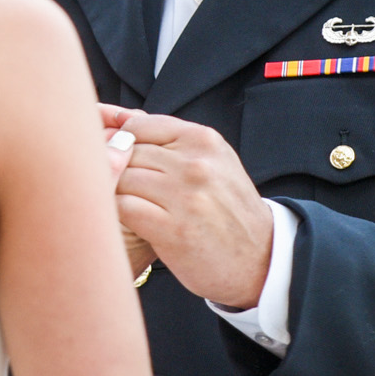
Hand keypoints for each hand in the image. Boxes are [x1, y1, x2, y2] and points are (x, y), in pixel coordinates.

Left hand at [106, 108, 272, 308]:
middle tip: (115, 187)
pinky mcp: (171, 229)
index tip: (120, 162)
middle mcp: (195, 163)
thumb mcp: (211, 162)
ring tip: (120, 204)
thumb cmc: (226, 209)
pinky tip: (124, 221)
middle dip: (114, 169)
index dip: (120, 144)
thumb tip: (114, 116)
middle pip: (126, 152)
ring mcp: (184, 196)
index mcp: (203, 140)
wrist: (260, 259)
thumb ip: (167, 140)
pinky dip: (115, 213)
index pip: (138, 126)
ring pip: (121, 178)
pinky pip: (122, 207)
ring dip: (113, 192)